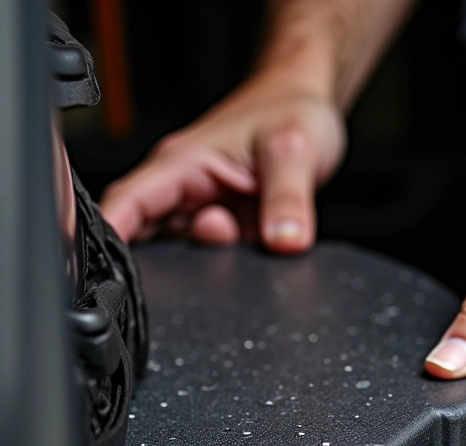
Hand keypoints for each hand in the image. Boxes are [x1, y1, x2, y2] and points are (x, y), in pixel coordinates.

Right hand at [100, 75, 345, 251]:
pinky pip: (222, 253)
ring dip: (215, 257)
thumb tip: (284, 243)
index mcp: (183, 163)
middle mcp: (188, 189)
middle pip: (152, 238)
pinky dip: (234, 257)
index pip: (128, 203)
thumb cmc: (292, 110)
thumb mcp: (293, 150)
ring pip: (191, 250)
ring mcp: (208, 210)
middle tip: (217, 243)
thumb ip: (287, 200)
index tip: (108, 273)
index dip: (110, 238)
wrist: (314, 108)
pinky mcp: (232, 226)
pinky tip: (255, 243)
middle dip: (174, 259)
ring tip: (246, 227)